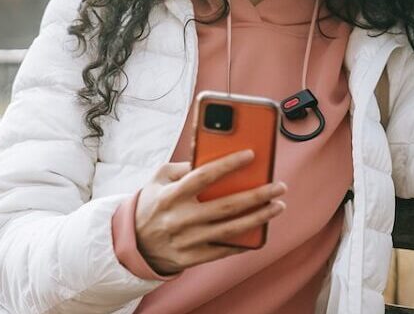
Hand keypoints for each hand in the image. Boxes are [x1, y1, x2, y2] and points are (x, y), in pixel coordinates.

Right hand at [134, 150, 286, 275]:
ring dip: (259, 218)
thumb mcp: (158, 179)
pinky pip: (224, 250)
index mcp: (171, 195)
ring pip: (231, 229)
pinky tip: (260, 231)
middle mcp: (180, 218)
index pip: (203, 176)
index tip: (251, 155)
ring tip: (278, 206)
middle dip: (257, 195)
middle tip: (279, 186)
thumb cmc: (152, 204)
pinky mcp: (192, 258)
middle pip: (226, 206)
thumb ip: (182, 167)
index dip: (228, 164)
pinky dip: (244, 241)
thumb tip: (213, 158)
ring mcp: (187, 240)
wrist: (134, 243)